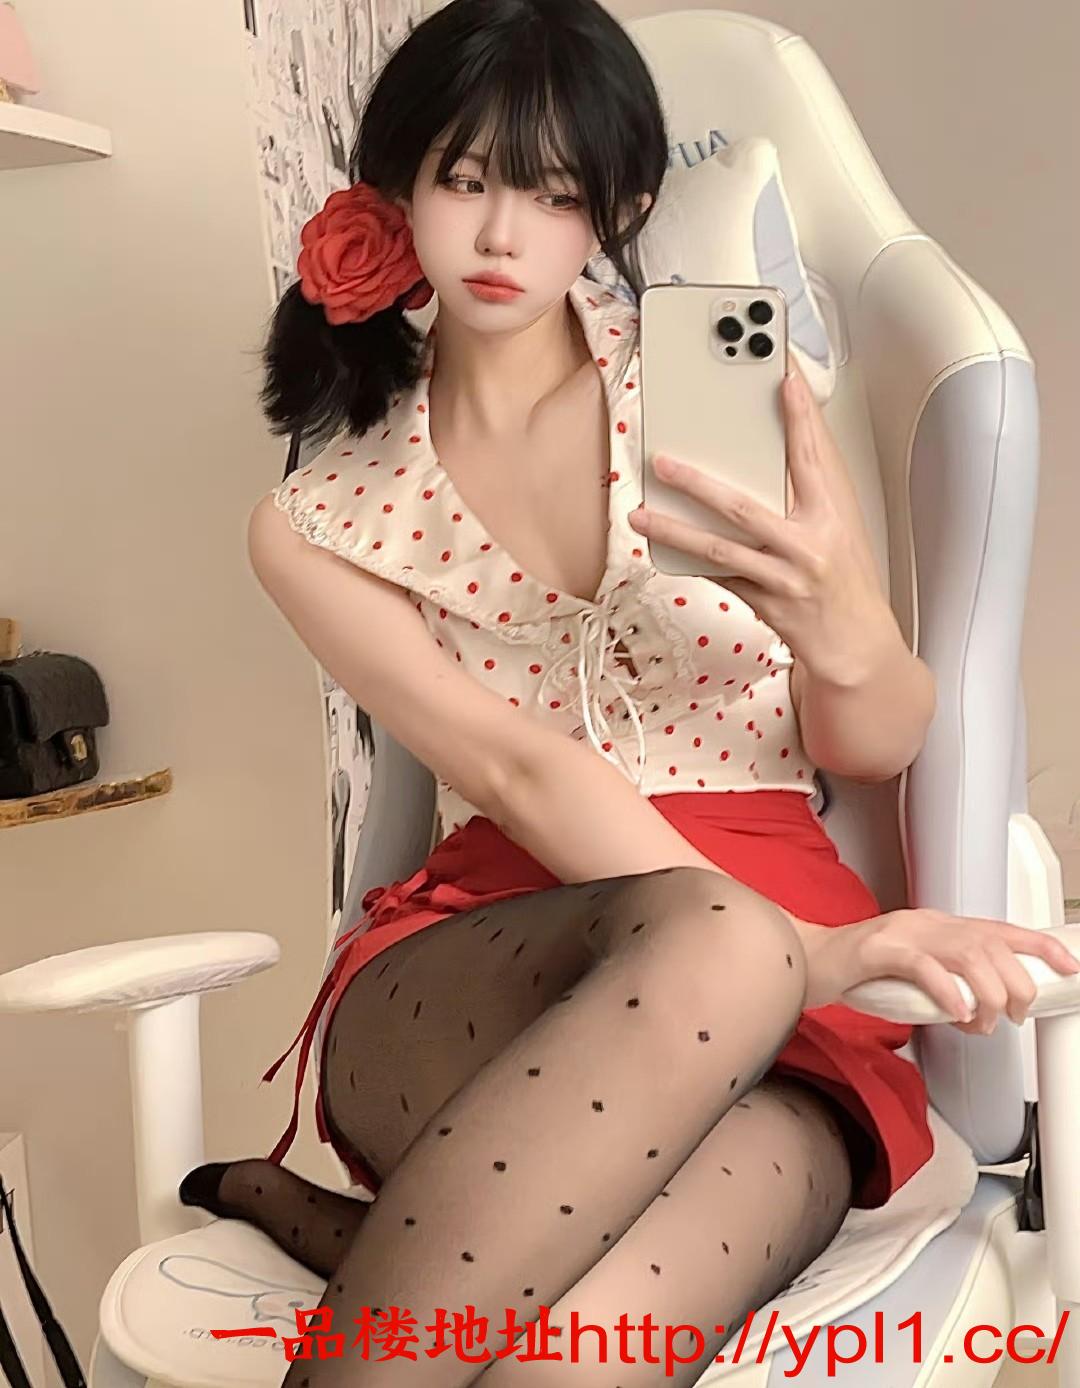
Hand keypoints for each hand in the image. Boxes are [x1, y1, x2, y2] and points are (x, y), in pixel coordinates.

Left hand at [628, 360, 893, 680]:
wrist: (856, 642)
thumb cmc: (848, 579)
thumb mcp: (842, 526)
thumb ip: (815, 486)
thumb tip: (795, 437)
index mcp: (832, 517)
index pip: (813, 460)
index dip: (800, 419)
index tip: (784, 382)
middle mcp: (807, 547)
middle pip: (745, 509)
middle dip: (698, 484)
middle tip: (664, 463)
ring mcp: (783, 579)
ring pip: (720, 549)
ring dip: (674, 529)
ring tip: (640, 514)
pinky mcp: (765, 604)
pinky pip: (719, 578)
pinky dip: (690, 561)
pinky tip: (661, 547)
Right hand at [794, 909, 1079, 1028]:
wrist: (804, 962)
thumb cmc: (855, 974)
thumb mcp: (913, 979)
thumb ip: (946, 990)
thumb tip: (979, 1017)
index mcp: (937, 926)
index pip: (999, 929)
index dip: (1039, 946)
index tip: (1068, 966)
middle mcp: (925, 923)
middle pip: (991, 944)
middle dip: (1015, 985)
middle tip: (1010, 1016)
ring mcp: (901, 933)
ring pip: (968, 953)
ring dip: (988, 993)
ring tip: (983, 1020)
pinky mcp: (877, 949)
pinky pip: (924, 965)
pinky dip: (948, 991)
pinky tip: (955, 1012)